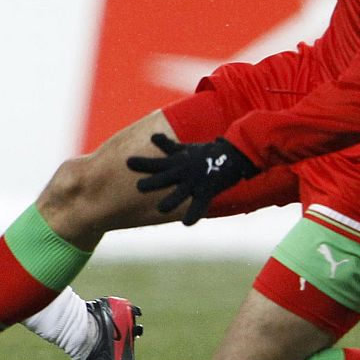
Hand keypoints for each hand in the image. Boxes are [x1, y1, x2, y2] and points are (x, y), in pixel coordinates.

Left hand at [128, 133, 257, 225]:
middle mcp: (183, 173)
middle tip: (139, 187)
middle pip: (164, 179)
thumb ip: (167, 146)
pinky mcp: (207, 191)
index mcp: (176, 163)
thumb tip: (153, 136)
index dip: (142, 163)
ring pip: (180, 194)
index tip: (127, 162)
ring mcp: (194, 182)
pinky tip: (186, 223)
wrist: (232, 154)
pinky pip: (199, 206)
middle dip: (151, 183)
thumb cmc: (204, 153)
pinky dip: (193, 215)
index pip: (155, 164)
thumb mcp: (184, 149)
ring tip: (161, 209)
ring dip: (171, 202)